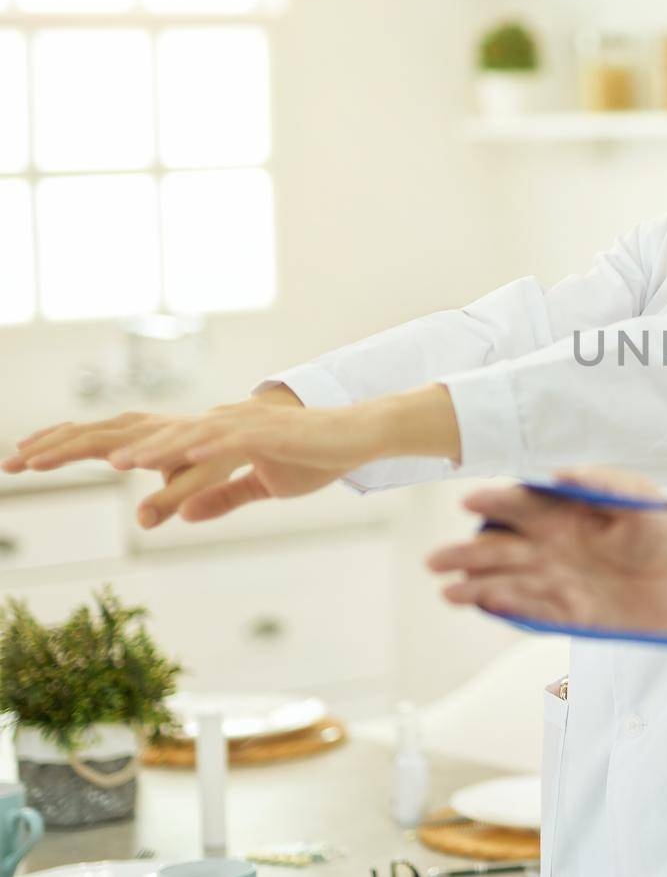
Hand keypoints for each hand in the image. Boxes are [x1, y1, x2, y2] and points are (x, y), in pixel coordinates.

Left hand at [1, 385, 415, 526]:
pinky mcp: (263, 433)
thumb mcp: (260, 486)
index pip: (125, 438)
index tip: (25, 460)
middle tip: (18, 461)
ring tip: (93, 468)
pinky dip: (183, 452)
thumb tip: (182, 514)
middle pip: (129, 431)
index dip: (74, 446)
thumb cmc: (314, 457)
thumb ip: (221, 496)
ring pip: (171, 440)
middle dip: (71, 445)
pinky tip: (156, 464)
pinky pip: (216, 445)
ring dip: (130, 453)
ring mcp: (233, 424)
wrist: (360, 437)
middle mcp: (206, 423)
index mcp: (199, 436)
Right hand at [428, 467, 666, 633]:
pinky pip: (534, 611)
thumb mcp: (638, 496)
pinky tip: (488, 605)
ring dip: (476, 587)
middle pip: (500, 549)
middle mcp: (553, 548)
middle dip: (467, 553)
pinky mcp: (571, 614)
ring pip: (507, 583)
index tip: (470, 502)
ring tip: (446, 592)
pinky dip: (510, 608)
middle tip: (434, 560)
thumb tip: (559, 474)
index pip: (519, 506)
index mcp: (564, 514)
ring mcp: (559, 581)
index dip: (494, 504)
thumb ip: (600, 482)